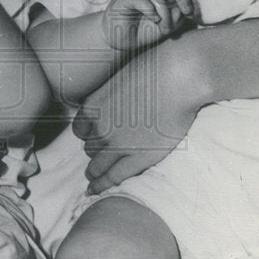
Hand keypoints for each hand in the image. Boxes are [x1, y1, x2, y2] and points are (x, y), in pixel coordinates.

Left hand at [73, 41, 203, 193]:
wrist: (178, 77)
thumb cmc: (157, 68)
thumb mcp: (123, 77)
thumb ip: (115, 94)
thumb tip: (120, 98)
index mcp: (94, 105)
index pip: (80, 129)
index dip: (87, 135)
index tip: (92, 139)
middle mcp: (100, 126)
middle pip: (89, 147)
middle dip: (94, 153)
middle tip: (97, 160)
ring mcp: (117, 143)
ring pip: (97, 164)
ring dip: (94, 172)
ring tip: (93, 180)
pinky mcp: (137, 156)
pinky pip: (114, 176)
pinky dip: (103, 185)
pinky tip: (97, 190)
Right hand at [102, 0, 193, 49]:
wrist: (119, 42)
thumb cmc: (142, 32)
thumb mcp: (165, 26)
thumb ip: (176, 17)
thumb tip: (185, 10)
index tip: (189, 13)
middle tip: (184, 12)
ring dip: (164, 13)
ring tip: (163, 28)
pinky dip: (150, 9)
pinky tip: (154, 20)